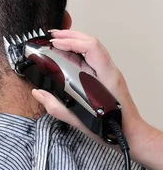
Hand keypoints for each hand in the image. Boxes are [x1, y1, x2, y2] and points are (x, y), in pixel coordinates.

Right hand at [32, 30, 162, 169]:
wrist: (130, 134)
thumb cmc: (111, 128)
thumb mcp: (79, 120)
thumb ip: (56, 107)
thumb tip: (38, 93)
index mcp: (107, 78)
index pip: (92, 48)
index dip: (73, 42)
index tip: (55, 44)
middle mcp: (110, 71)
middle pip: (92, 42)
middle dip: (71, 35)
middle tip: (52, 36)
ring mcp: (109, 73)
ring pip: (94, 47)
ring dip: (75, 40)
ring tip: (57, 40)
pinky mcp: (106, 76)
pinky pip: (93, 56)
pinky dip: (79, 49)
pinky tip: (68, 52)